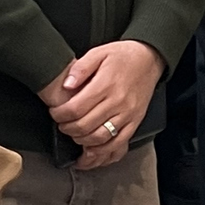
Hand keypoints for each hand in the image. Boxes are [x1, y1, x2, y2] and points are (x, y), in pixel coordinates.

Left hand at [39, 40, 164, 155]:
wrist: (150, 59)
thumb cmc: (123, 56)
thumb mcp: (98, 52)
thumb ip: (80, 68)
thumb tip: (67, 85)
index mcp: (106, 84)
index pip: (76, 108)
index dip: (60, 115)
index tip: (55, 113)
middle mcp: (118, 102)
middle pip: (85, 126)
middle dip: (67, 129)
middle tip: (61, 124)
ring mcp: (128, 114)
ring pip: (100, 138)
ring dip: (82, 141)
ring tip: (74, 135)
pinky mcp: (135, 122)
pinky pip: (118, 144)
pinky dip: (102, 152)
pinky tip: (91, 151)